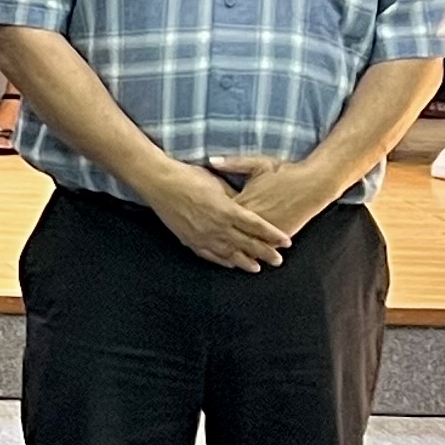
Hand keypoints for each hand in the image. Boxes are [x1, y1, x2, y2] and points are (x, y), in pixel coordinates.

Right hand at [145, 159, 293, 271]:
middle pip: (247, 244)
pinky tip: (229, 263)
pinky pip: (209, 254)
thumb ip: (233, 198)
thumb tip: (244, 208)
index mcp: (227, 210)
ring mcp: (202, 235)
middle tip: (278, 261)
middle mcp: (217, 226)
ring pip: (229, 253)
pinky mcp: (188, 239)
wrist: (159, 181)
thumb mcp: (217, 182)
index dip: (272, 235)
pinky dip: (221, 260)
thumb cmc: (188, 176)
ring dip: (244, 261)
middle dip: (264, 253)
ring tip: (256, 268)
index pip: (257, 226)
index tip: (286, 242)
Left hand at [209, 152, 333, 243]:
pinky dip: (255, 251)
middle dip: (216, 236)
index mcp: (244, 201)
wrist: (316, 183)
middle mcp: (254, 218)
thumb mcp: (258, 164)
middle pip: (229, 233)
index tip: (197, 217)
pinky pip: (264, 247)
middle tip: (203, 240)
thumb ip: (234, 163)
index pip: (219, 214)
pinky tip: (247, 257)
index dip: (208, 217)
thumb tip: (212, 161)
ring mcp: (268, 229)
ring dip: (235, 250)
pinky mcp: (281, 235)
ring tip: (219, 254)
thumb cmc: (285, 171)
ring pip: (246, 244)